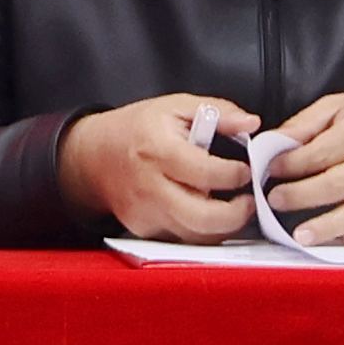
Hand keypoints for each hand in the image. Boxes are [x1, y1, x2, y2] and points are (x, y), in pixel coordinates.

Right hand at [58, 95, 262, 242]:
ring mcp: (145, 213)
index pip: (205, 172)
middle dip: (236, 216)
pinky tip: (207, 212)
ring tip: (232, 208)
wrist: (92, 157)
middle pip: (201, 218)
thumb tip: (250, 123)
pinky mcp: (143, 230)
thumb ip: (217, 111)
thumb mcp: (175, 106)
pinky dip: (199, 230)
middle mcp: (150, 186)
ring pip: (195, 235)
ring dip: (222, 227)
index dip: (234, 175)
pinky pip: (181, 238)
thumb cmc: (137, 129)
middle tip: (248, 203)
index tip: (246, 171)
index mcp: (158, 150)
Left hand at [260, 90, 343, 248]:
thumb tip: (273, 143)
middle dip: (301, 196)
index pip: (324, 151)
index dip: (293, 164)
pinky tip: (339, 240)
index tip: (271, 170)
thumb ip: (306, 123)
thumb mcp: (342, 105)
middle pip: (339, 184)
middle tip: (275, 201)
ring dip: (327, 228)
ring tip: (299, 235)